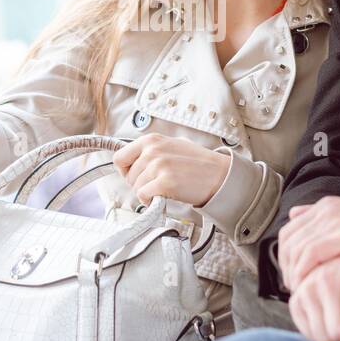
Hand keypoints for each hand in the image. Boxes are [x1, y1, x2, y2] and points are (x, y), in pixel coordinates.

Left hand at [112, 134, 230, 207]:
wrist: (219, 175)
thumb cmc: (198, 162)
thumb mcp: (171, 145)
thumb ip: (151, 150)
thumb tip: (132, 161)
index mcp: (151, 139)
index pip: (119, 157)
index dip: (126, 170)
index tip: (136, 175)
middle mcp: (153, 150)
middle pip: (128, 176)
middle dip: (139, 184)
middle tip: (156, 184)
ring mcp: (159, 165)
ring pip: (136, 188)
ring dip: (147, 193)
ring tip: (164, 189)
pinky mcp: (165, 182)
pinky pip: (144, 196)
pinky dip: (151, 201)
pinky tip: (163, 196)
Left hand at [278, 196, 339, 288]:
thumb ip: (324, 216)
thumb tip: (296, 214)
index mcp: (326, 206)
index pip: (290, 231)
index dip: (285, 256)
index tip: (292, 274)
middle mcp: (326, 211)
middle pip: (288, 241)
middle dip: (286, 267)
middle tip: (293, 287)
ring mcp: (333, 223)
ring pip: (296, 250)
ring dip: (294, 273)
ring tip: (301, 290)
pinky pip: (311, 255)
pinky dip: (305, 272)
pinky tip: (309, 286)